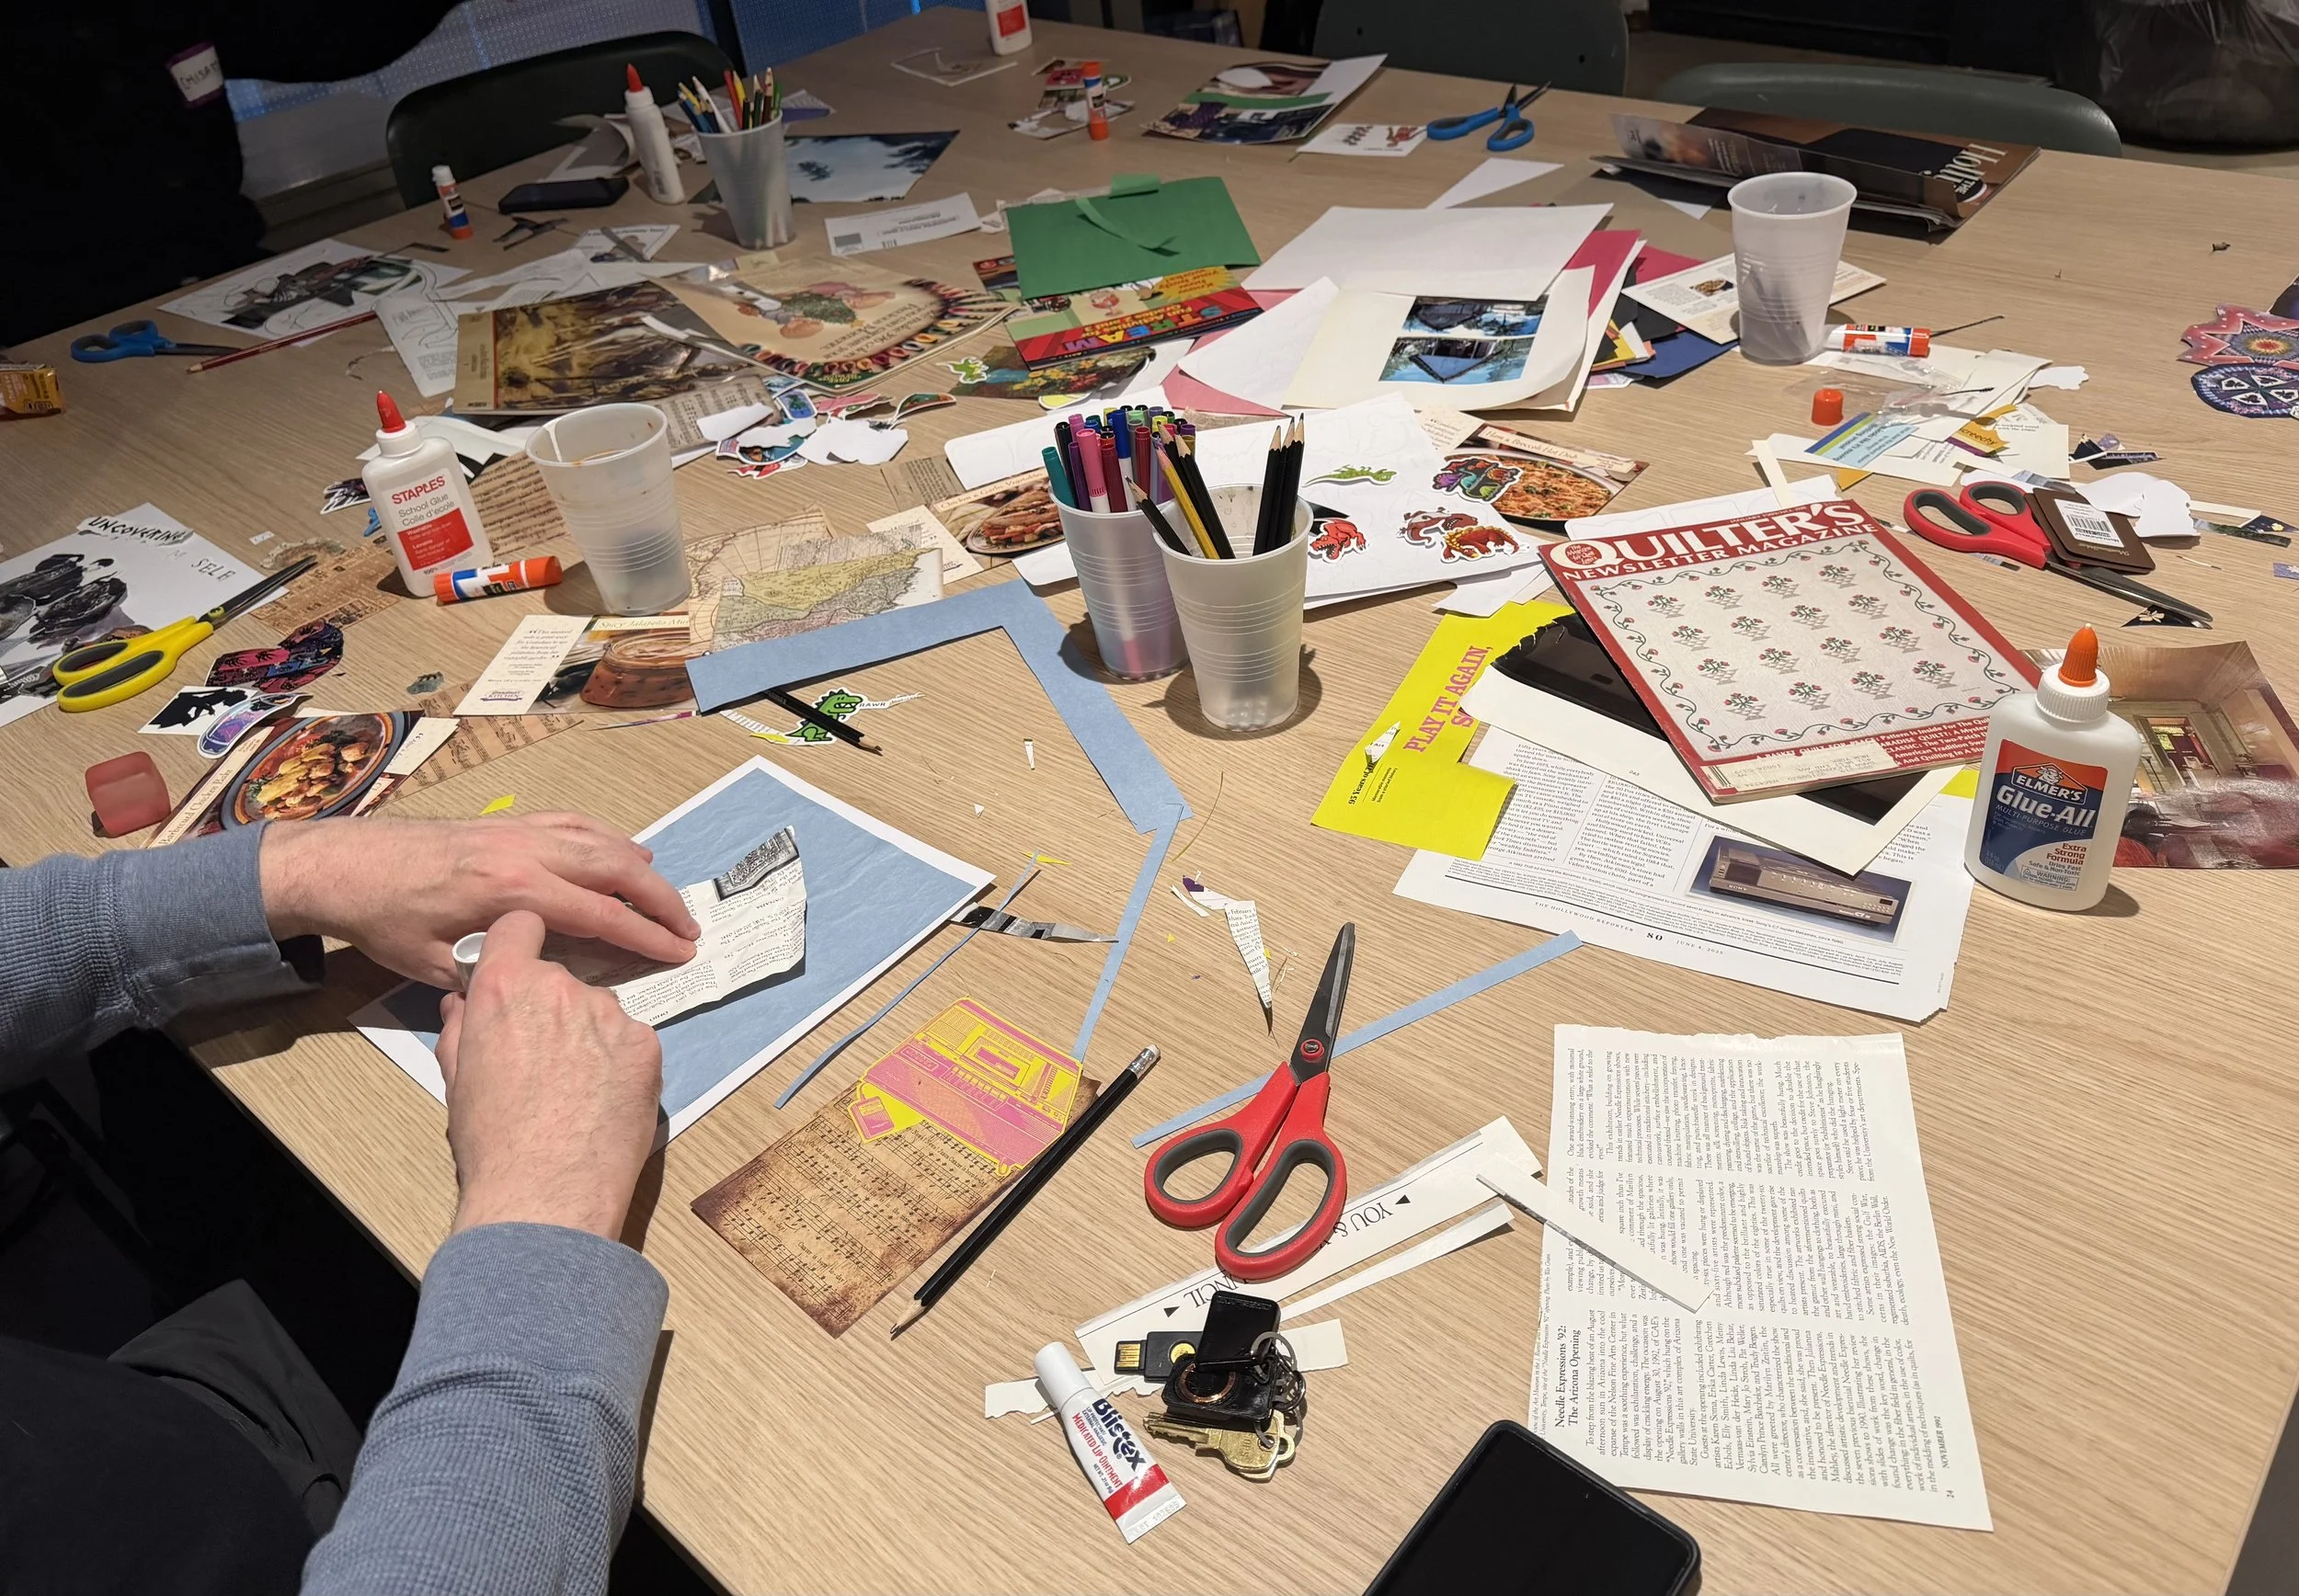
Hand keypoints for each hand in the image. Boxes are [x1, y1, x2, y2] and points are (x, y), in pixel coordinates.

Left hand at [260, 811, 700, 988]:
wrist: (344, 865)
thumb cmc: (385, 919)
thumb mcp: (437, 966)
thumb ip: (498, 972)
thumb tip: (543, 982)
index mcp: (512, 890)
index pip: (601, 915)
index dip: (647, 937)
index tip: (681, 952)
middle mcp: (525, 851)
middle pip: (616, 869)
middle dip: (661, 899)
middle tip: (689, 927)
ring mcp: (518, 829)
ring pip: (600, 840)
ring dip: (640, 867)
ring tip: (667, 895)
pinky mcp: (507, 822)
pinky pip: (574, 823)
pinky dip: (607, 838)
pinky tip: (622, 853)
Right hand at [435, 911, 662, 1237]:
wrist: (545, 1191)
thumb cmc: (491, 1140)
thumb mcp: (457, 1077)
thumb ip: (463, 1028)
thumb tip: (463, 1004)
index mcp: (506, 987)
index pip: (520, 924)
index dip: (519, 940)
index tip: (520, 962)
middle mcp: (562, 987)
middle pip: (561, 978)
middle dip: (552, 1007)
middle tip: (543, 1057)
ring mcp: (611, 1014)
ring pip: (599, 1011)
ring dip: (589, 1034)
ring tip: (575, 1089)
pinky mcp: (647, 1044)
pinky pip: (631, 1039)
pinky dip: (620, 1061)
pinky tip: (603, 1100)